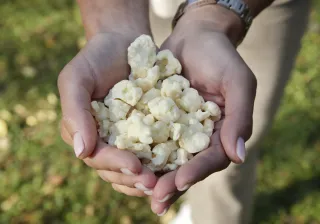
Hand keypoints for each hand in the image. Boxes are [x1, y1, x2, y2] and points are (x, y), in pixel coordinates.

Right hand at [58, 32, 156, 195]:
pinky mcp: (148, 132)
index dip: (114, 165)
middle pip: (116, 170)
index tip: (133, 166)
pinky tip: (177, 169)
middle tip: (154, 184)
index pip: (97, 157)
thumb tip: (81, 152)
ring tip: (165, 183)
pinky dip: (163, 164)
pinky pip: (154, 153)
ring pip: (134, 169)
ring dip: (148, 179)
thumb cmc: (95, 59)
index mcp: (86, 134)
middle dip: (133, 179)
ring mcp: (127, 139)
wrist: (123, 43)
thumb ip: (75, 113)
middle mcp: (105, 141)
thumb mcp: (76, 79)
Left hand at [149, 6, 256, 214]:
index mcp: (222, 132)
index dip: (197, 171)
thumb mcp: (237, 82)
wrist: (196, 35)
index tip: (180, 181)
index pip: (212, 159)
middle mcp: (200, 136)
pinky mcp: (160, 120)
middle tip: (156, 200)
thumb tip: (238, 157)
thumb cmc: (220, 56)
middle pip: (188, 165)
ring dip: (155, 176)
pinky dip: (141, 152)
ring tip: (141, 192)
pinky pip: (151, 139)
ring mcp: (179, 130)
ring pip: (168, 158)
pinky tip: (126, 164)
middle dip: (173, 183)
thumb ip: (239, 117)